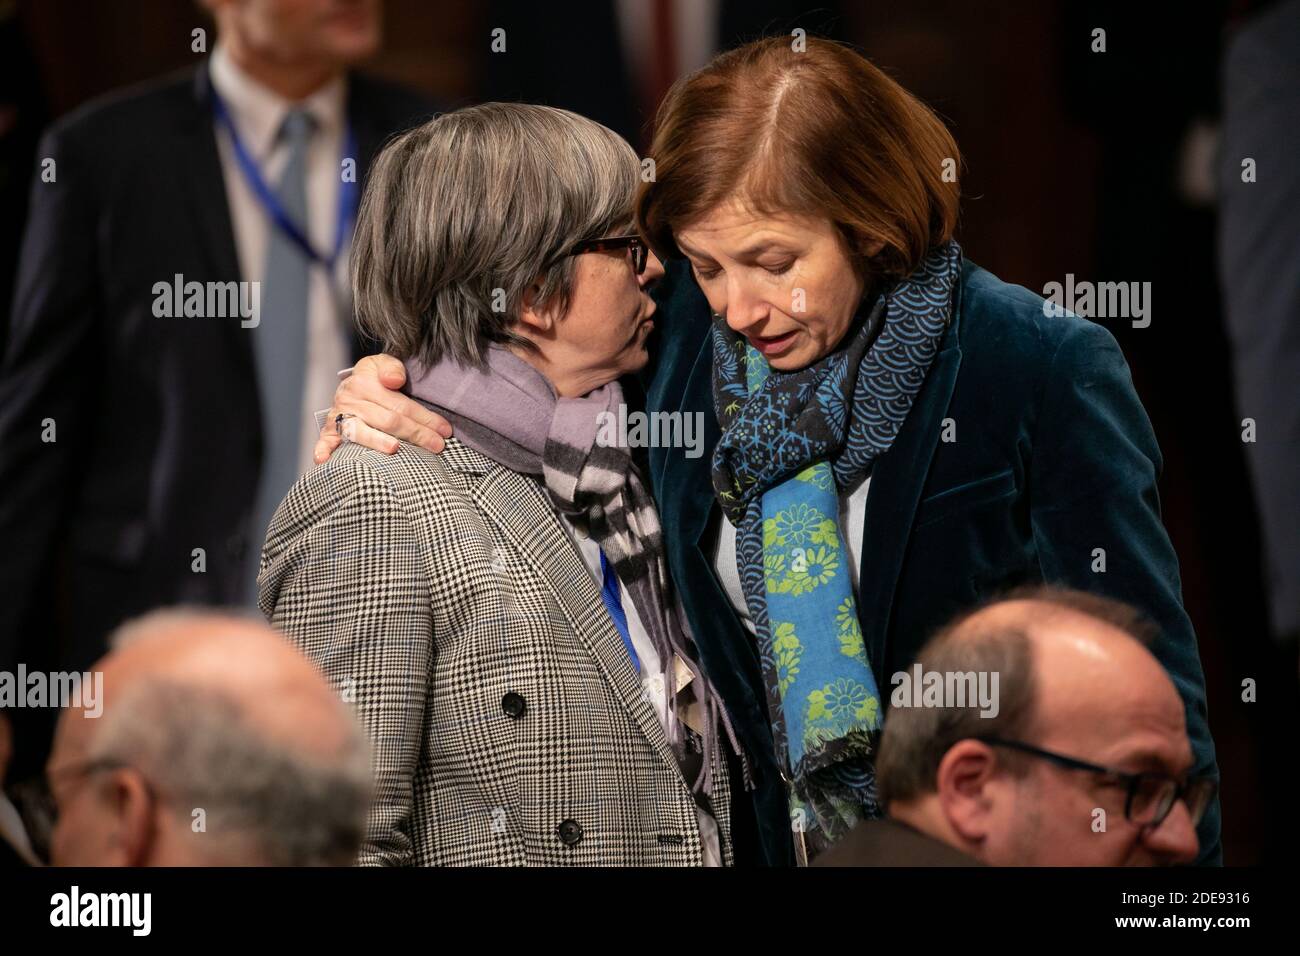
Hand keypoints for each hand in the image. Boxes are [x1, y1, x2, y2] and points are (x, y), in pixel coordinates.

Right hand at [314, 354, 452, 462]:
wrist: (352, 383)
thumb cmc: (376, 377)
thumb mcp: (384, 364)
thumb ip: (392, 368)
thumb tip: (394, 380)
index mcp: (364, 382)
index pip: (400, 404)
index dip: (425, 418)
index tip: (445, 431)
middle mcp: (350, 399)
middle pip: (387, 421)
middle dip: (416, 434)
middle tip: (437, 446)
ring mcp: (338, 416)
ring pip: (361, 432)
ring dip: (377, 442)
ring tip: (395, 450)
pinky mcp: (329, 430)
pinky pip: (326, 440)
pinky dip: (324, 450)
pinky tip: (324, 461)